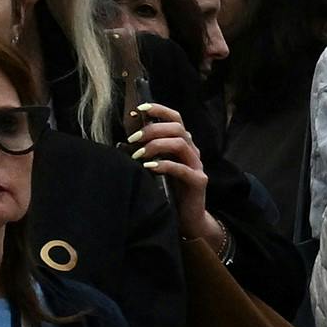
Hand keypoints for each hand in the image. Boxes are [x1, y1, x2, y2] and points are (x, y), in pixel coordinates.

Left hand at [128, 103, 213, 248]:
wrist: (186, 218)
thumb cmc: (167, 189)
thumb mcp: (156, 164)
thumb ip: (148, 149)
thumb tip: (127, 136)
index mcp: (183, 144)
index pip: (175, 118)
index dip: (159, 109)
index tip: (140, 109)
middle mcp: (192, 152)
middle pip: (177, 128)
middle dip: (152, 129)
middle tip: (133, 139)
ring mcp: (197, 166)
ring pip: (180, 144)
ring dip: (155, 145)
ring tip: (138, 154)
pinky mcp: (198, 181)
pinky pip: (181, 168)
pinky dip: (163, 165)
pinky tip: (149, 168)